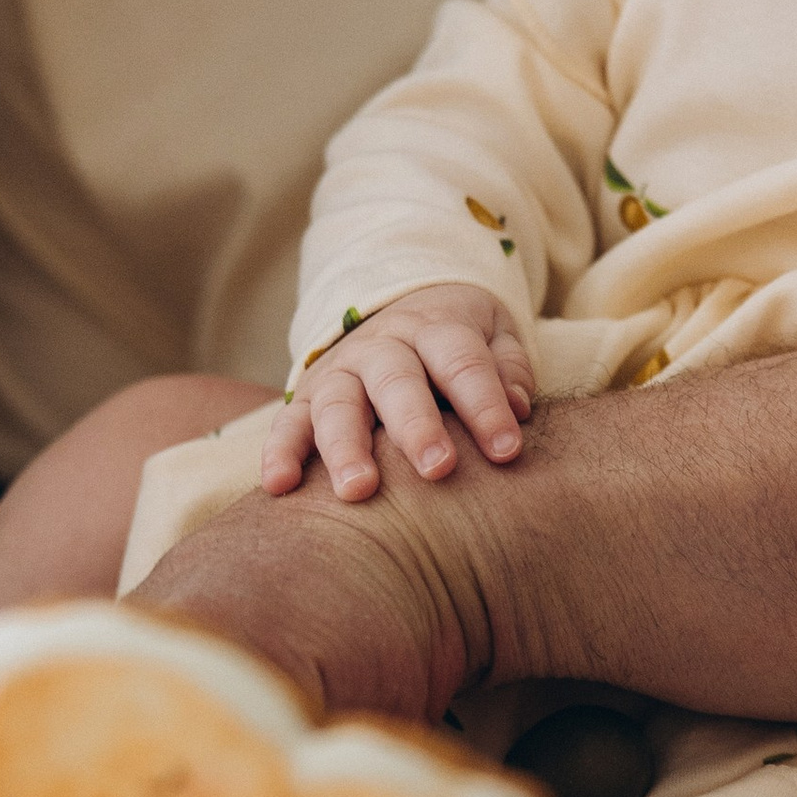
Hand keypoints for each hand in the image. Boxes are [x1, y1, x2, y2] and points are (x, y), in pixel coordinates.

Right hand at [256, 283, 535, 504]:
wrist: (398, 307)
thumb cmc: (458, 343)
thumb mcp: (493, 334)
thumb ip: (507, 367)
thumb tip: (518, 408)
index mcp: (435, 328)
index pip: (461, 363)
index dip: (484, 405)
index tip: (507, 450)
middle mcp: (382, 347)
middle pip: (396, 381)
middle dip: (415, 426)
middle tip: (438, 468)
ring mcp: (340, 372)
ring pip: (337, 404)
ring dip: (345, 447)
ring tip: (358, 490)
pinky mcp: (306, 398)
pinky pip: (287, 422)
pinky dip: (279, 453)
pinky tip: (279, 487)